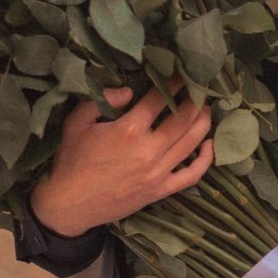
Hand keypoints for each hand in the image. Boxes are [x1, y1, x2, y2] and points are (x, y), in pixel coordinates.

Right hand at [30, 85, 213, 236]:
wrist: (68, 204)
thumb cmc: (71, 160)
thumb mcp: (76, 122)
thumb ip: (101, 99)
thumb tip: (129, 91)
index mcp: (128, 131)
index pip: (159, 99)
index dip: (173, 83)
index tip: (181, 73)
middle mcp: (148, 151)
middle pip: (183, 119)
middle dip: (195, 100)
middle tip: (200, 89)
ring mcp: (157, 173)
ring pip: (191, 143)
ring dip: (203, 123)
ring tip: (206, 109)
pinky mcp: (160, 191)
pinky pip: (191, 175)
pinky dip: (205, 159)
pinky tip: (209, 145)